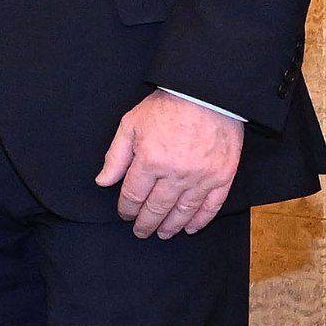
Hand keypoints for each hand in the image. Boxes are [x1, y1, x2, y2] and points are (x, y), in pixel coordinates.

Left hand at [95, 92, 243, 239]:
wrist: (207, 92)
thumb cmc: (167, 106)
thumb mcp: (131, 124)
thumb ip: (116, 156)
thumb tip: (103, 182)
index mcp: (151, 161)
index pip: (133, 195)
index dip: (126, 209)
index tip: (125, 214)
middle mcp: (176, 174)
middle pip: (156, 208)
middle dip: (145, 223)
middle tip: (141, 232)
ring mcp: (201, 177)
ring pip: (182, 212)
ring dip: (171, 226)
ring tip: (163, 234)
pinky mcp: (223, 176)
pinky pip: (211, 206)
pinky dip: (200, 220)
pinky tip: (191, 228)